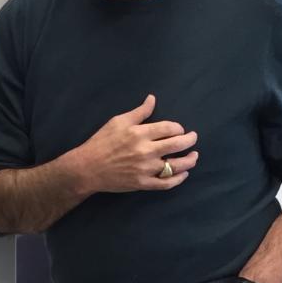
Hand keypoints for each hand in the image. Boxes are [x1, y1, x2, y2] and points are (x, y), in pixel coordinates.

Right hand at [67, 94, 198, 194]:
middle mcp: (146, 151)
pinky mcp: (143, 183)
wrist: (87, 168)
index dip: (178, 127)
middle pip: (177, 144)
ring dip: (189, 160)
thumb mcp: (117, 121)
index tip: (179, 129)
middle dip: (190, 140)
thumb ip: (139, 112)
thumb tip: (152, 99)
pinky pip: (166, 183)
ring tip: (194, 156)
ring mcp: (146, 169)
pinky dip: (178, 179)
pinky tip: (183, 174)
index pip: (170, 128)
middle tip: (193, 138)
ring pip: (176, 165)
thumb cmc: (101, 142)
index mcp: (140, 133)